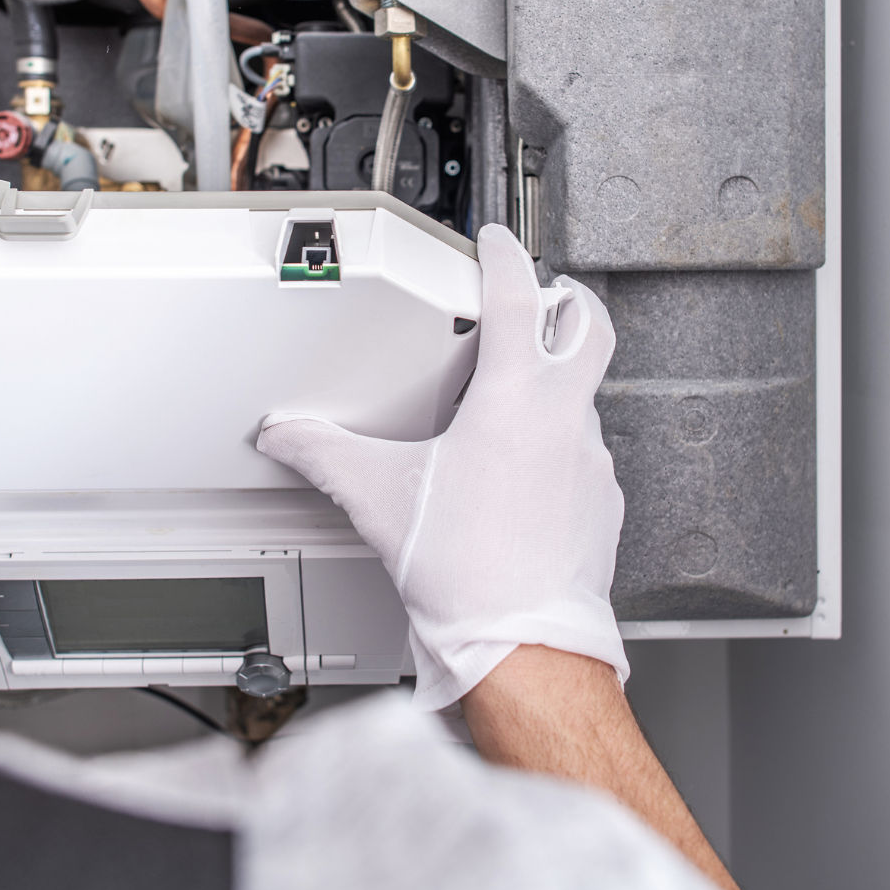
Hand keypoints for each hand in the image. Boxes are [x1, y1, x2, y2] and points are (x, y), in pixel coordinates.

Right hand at [257, 224, 627, 709]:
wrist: (525, 646)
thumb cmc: (468, 575)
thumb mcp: (380, 500)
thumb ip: (324, 455)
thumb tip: (286, 436)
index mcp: (515, 400)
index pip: (520, 297)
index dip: (507, 256)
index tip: (499, 243)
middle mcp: (565, 420)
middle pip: (589, 327)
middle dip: (570, 300)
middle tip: (545, 295)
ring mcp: (592, 461)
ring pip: (586, 395)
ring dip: (557, 383)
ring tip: (514, 400)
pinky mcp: (602, 502)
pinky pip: (586, 453)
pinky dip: (560, 445)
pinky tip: (525, 473)